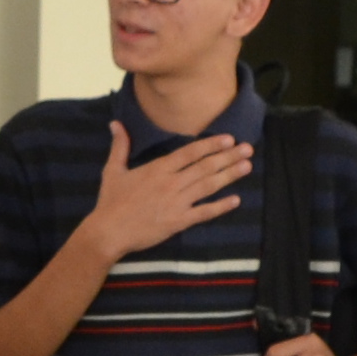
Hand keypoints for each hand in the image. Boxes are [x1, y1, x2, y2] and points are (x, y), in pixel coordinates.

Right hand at [79, 123, 249, 262]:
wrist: (108, 232)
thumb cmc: (110, 202)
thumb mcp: (113, 170)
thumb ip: (120, 146)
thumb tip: (115, 124)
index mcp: (158, 169)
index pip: (189, 153)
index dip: (210, 145)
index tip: (228, 139)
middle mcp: (171, 183)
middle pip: (204, 167)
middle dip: (228, 157)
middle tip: (248, 149)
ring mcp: (176, 202)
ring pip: (208, 186)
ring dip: (229, 175)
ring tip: (247, 166)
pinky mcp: (178, 222)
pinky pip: (203, 213)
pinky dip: (220, 207)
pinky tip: (235, 200)